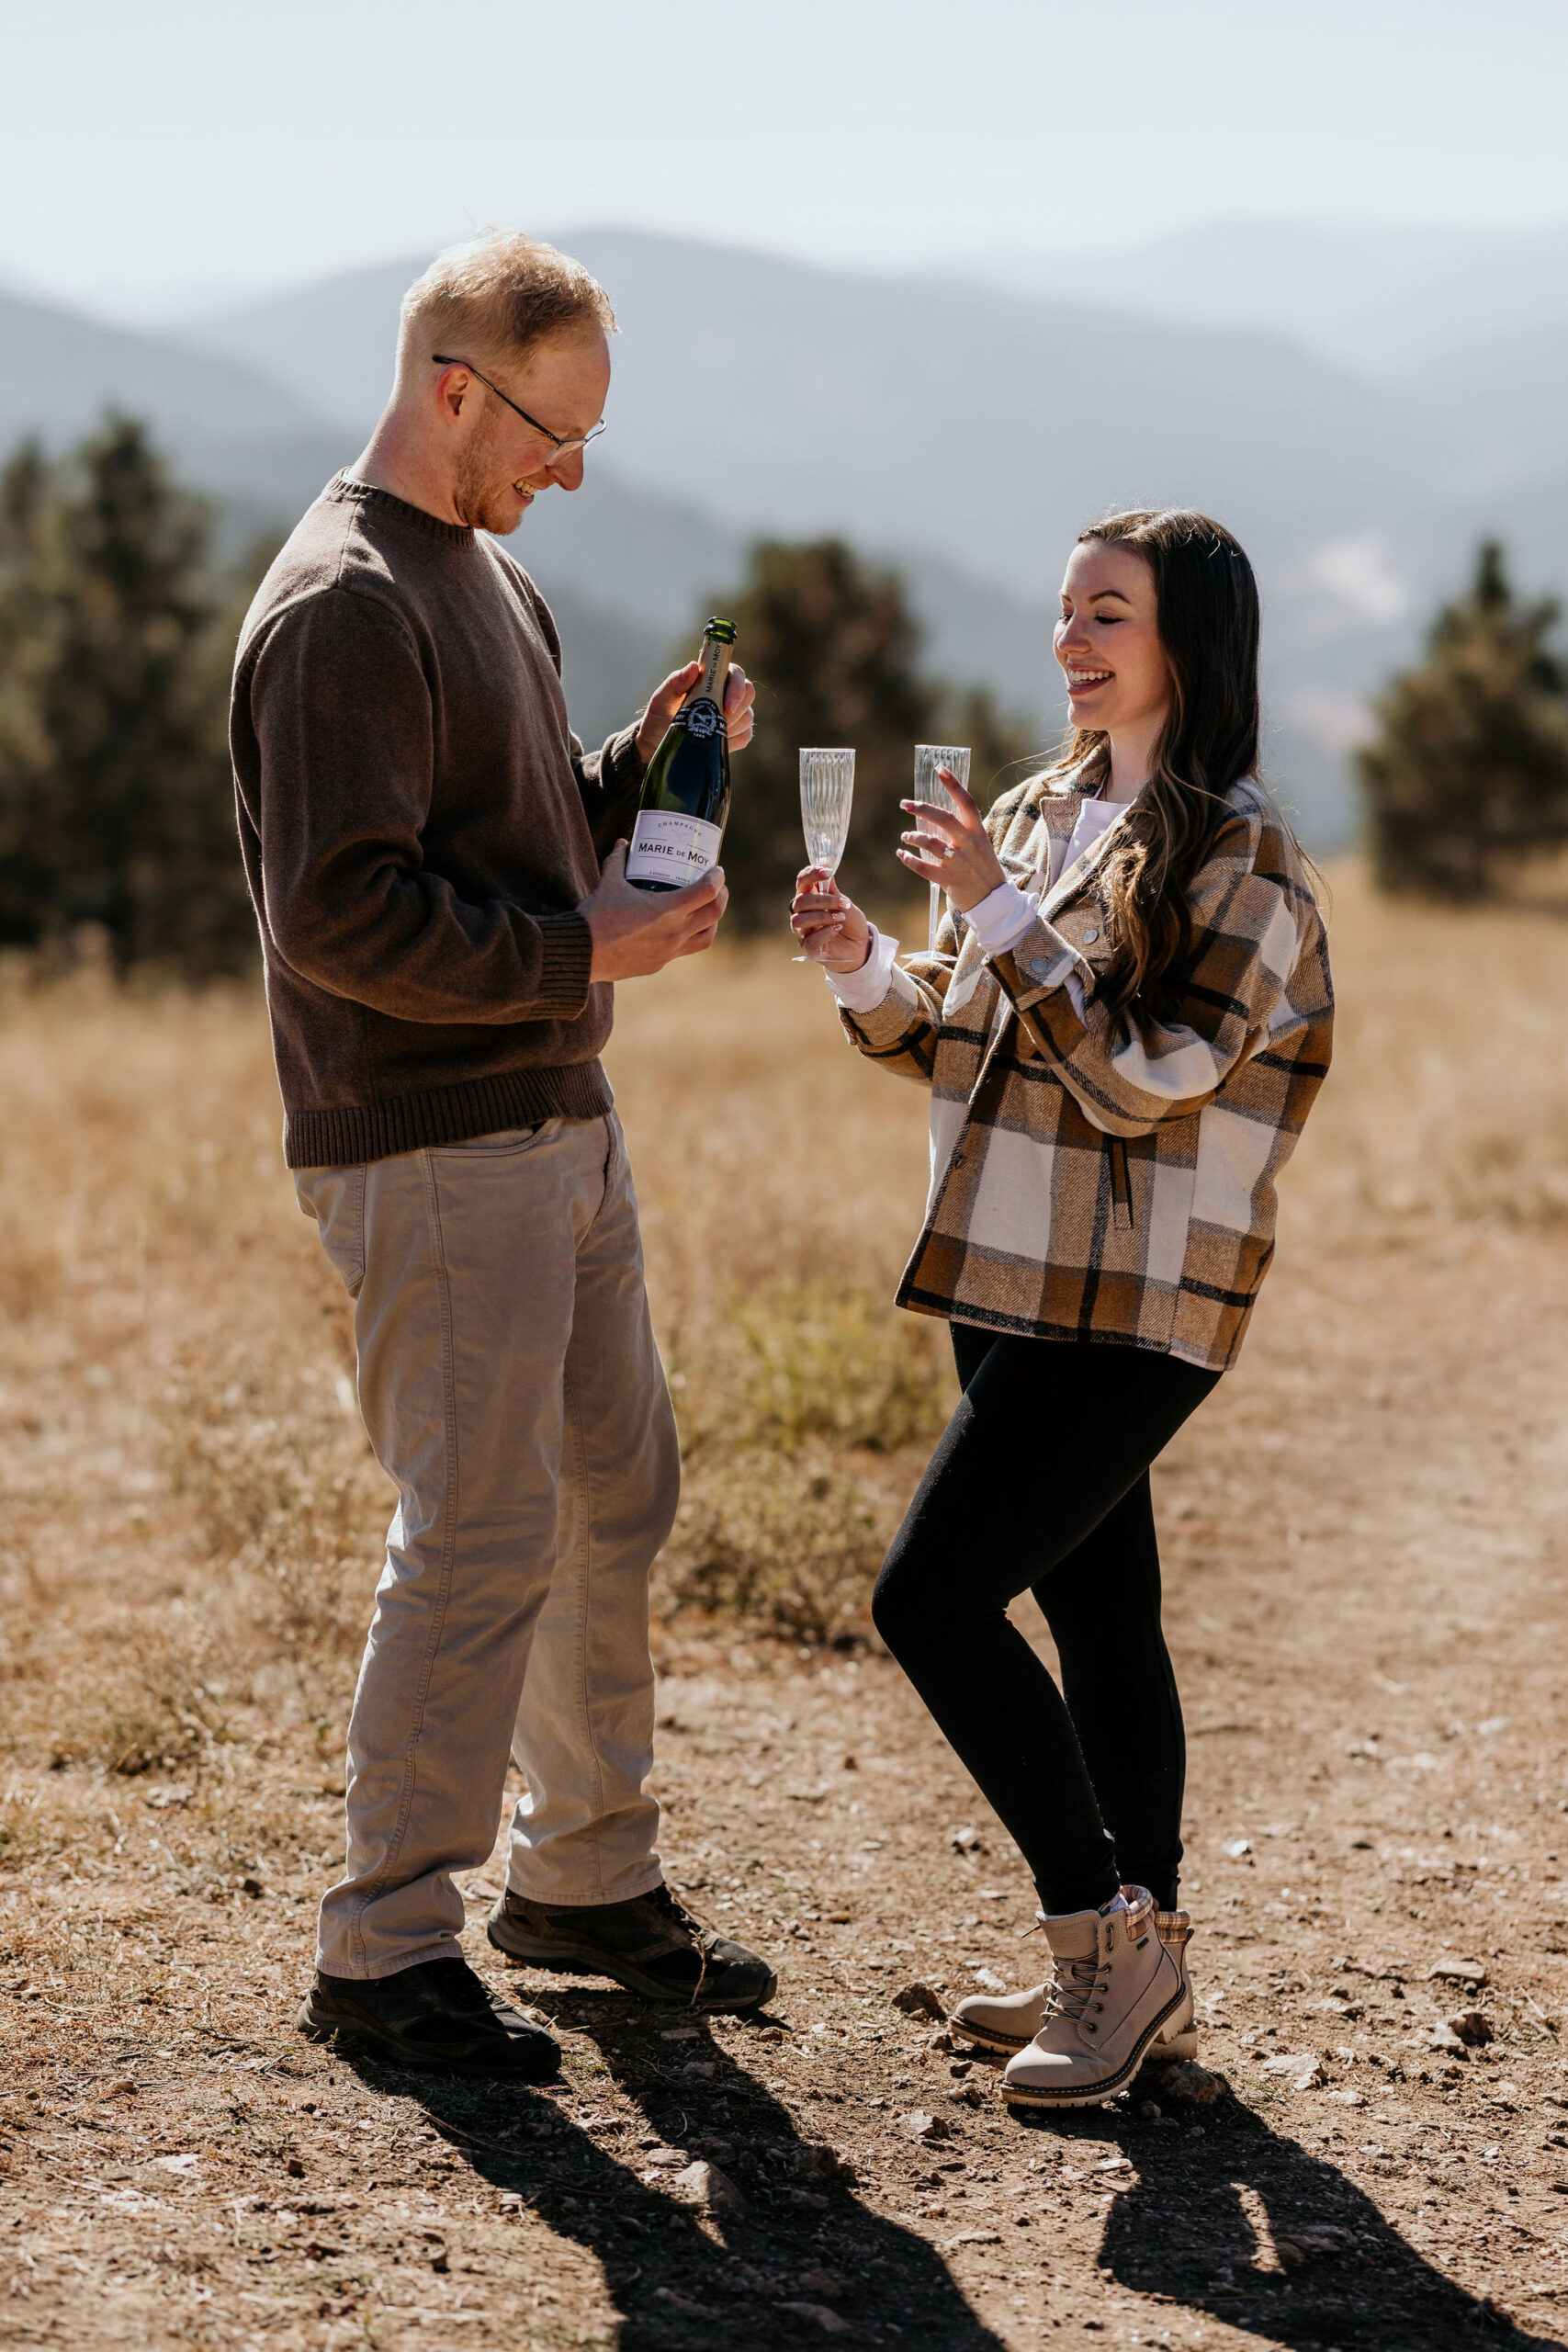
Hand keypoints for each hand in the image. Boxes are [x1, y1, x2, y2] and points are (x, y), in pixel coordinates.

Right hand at [581, 842, 728, 980]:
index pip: (707, 892)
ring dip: (712, 922)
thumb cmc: (596, 916)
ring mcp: (668, 952)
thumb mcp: (609, 882)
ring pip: (706, 938)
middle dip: (722, 898)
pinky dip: (689, 937)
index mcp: (668, 910)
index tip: (716, 870)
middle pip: (715, 914)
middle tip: (718, 887)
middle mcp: (674, 933)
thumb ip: (618, 860)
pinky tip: (680, 928)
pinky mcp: (659, 964)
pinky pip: (683, 950)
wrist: (582, 953)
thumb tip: (624, 843)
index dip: (717, 878)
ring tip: (708, 910)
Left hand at [635, 660, 755, 765]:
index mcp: (714, 678)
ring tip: (706, 732)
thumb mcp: (662, 699)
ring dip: (729, 727)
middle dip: (735, 710)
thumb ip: (676, 681)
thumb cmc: (660, 716)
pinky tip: (713, 742)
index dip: (736, 688)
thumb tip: (694, 666)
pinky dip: (731, 741)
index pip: (737, 674)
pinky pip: (745, 736)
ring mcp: (736, 714)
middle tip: (714, 722)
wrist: (659, 744)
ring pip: (747, 717)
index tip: (727, 706)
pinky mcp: (737, 734)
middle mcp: (728, 692)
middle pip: (748, 693)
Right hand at [790, 866, 872, 971]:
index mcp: (810, 898)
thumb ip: (834, 891)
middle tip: (843, 904)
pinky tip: (837, 929)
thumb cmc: (850, 923)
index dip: (811, 874)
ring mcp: (804, 932)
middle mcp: (802, 914)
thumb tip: (827, 873)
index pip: (802, 882)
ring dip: (823, 917)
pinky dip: (825, 933)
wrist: (860, 946)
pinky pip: (810, 940)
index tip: (828, 872)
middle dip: (823, 900)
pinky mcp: (809, 949)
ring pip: (800, 920)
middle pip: (800, 901)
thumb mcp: (846, 904)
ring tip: (841, 918)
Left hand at [896, 769, 1004, 911]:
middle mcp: (969, 844)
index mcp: (977, 832)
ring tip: (905, 837)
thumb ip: (963, 830)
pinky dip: (909, 860)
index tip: (939, 769)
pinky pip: (924, 868)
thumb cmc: (983, 869)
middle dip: (921, 809)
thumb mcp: (980, 845)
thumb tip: (939, 815)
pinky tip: (901, 855)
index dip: (953, 784)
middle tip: (904, 804)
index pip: (966, 802)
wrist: (994, 901)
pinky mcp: (949, 880)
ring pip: (931, 843)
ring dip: (913, 837)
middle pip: (943, 819)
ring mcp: (959, 862)